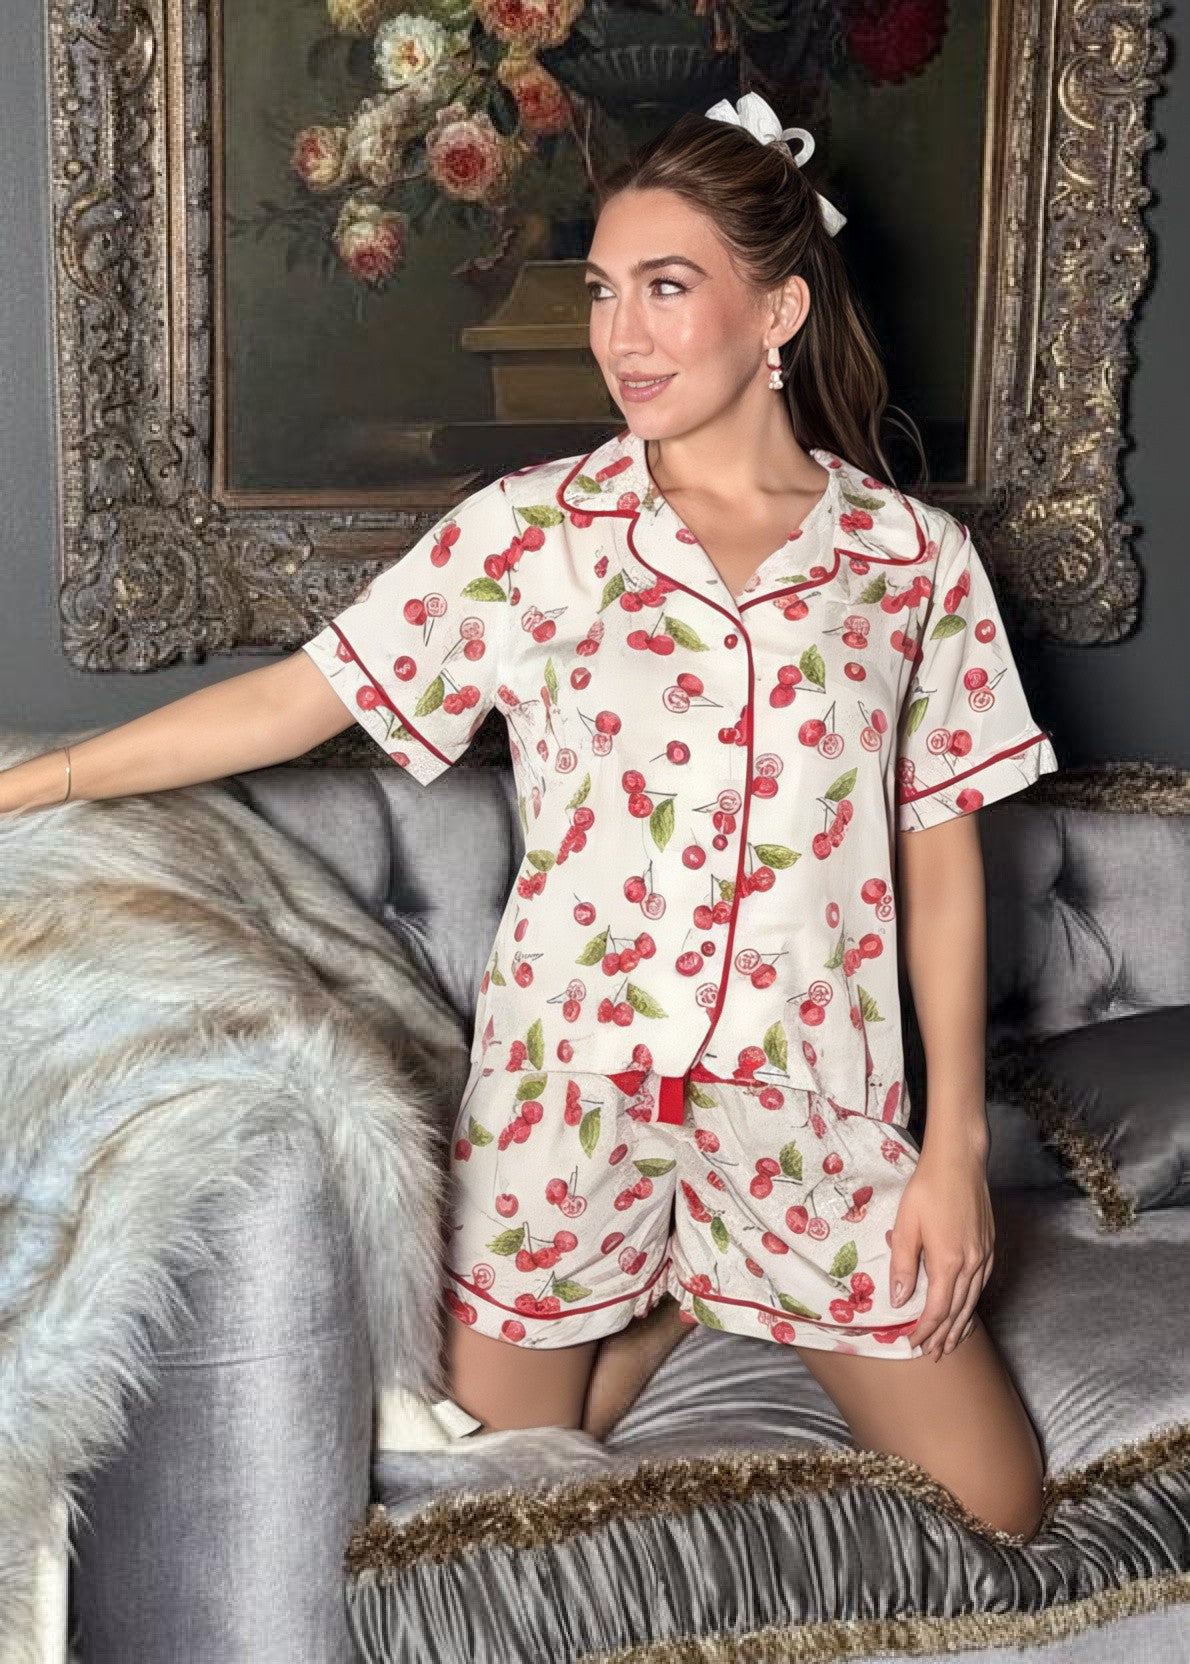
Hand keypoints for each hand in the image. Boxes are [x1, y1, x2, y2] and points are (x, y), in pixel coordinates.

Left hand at [888, 1141, 994, 1359]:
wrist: (960, 1161)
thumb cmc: (928, 1189)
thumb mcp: (905, 1225)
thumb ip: (902, 1264)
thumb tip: (899, 1300)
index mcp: (948, 1261)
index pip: (936, 1309)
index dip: (925, 1330)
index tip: (913, 1344)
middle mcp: (972, 1264)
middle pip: (958, 1311)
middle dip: (944, 1336)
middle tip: (933, 1355)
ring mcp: (984, 1256)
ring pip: (973, 1301)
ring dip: (960, 1325)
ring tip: (951, 1343)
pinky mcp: (989, 1246)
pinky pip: (981, 1286)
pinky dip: (972, 1305)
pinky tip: (966, 1310)